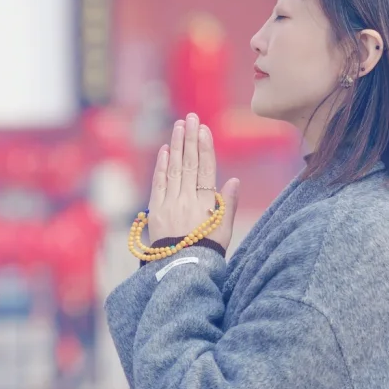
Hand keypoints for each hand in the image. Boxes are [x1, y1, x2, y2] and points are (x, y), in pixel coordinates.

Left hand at [146, 113, 239, 250]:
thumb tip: (233, 180)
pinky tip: (164, 149)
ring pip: (174, 169)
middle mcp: (186, 200)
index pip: (206, 170)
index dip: (205, 148)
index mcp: (205, 205)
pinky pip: (158, 183)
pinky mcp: (155, 210)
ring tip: (179, 126)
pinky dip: (161, 165)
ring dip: (176, 145)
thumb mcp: (224, 231)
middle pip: (189, 164)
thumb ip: (227, 204)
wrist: (179, 270)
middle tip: (191, 118)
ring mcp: (169, 203)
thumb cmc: (206, 252)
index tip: (204, 130)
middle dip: (190, 138)